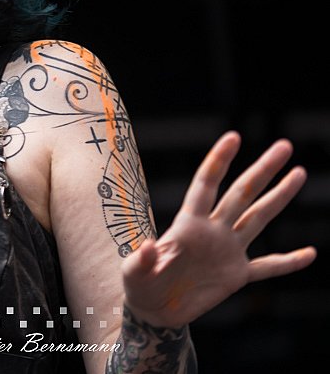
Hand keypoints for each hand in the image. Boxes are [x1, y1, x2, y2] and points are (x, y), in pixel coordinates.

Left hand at [121, 131, 315, 328]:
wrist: (154, 308)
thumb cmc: (138, 284)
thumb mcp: (134, 273)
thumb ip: (141, 260)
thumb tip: (148, 247)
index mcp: (187, 224)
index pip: (206, 185)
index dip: (218, 161)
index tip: (234, 137)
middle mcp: (212, 230)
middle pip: (241, 193)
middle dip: (262, 170)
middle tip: (284, 145)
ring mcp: (227, 251)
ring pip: (258, 218)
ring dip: (279, 197)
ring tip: (299, 173)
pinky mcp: (236, 275)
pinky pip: (268, 267)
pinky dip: (289, 262)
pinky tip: (311, 253)